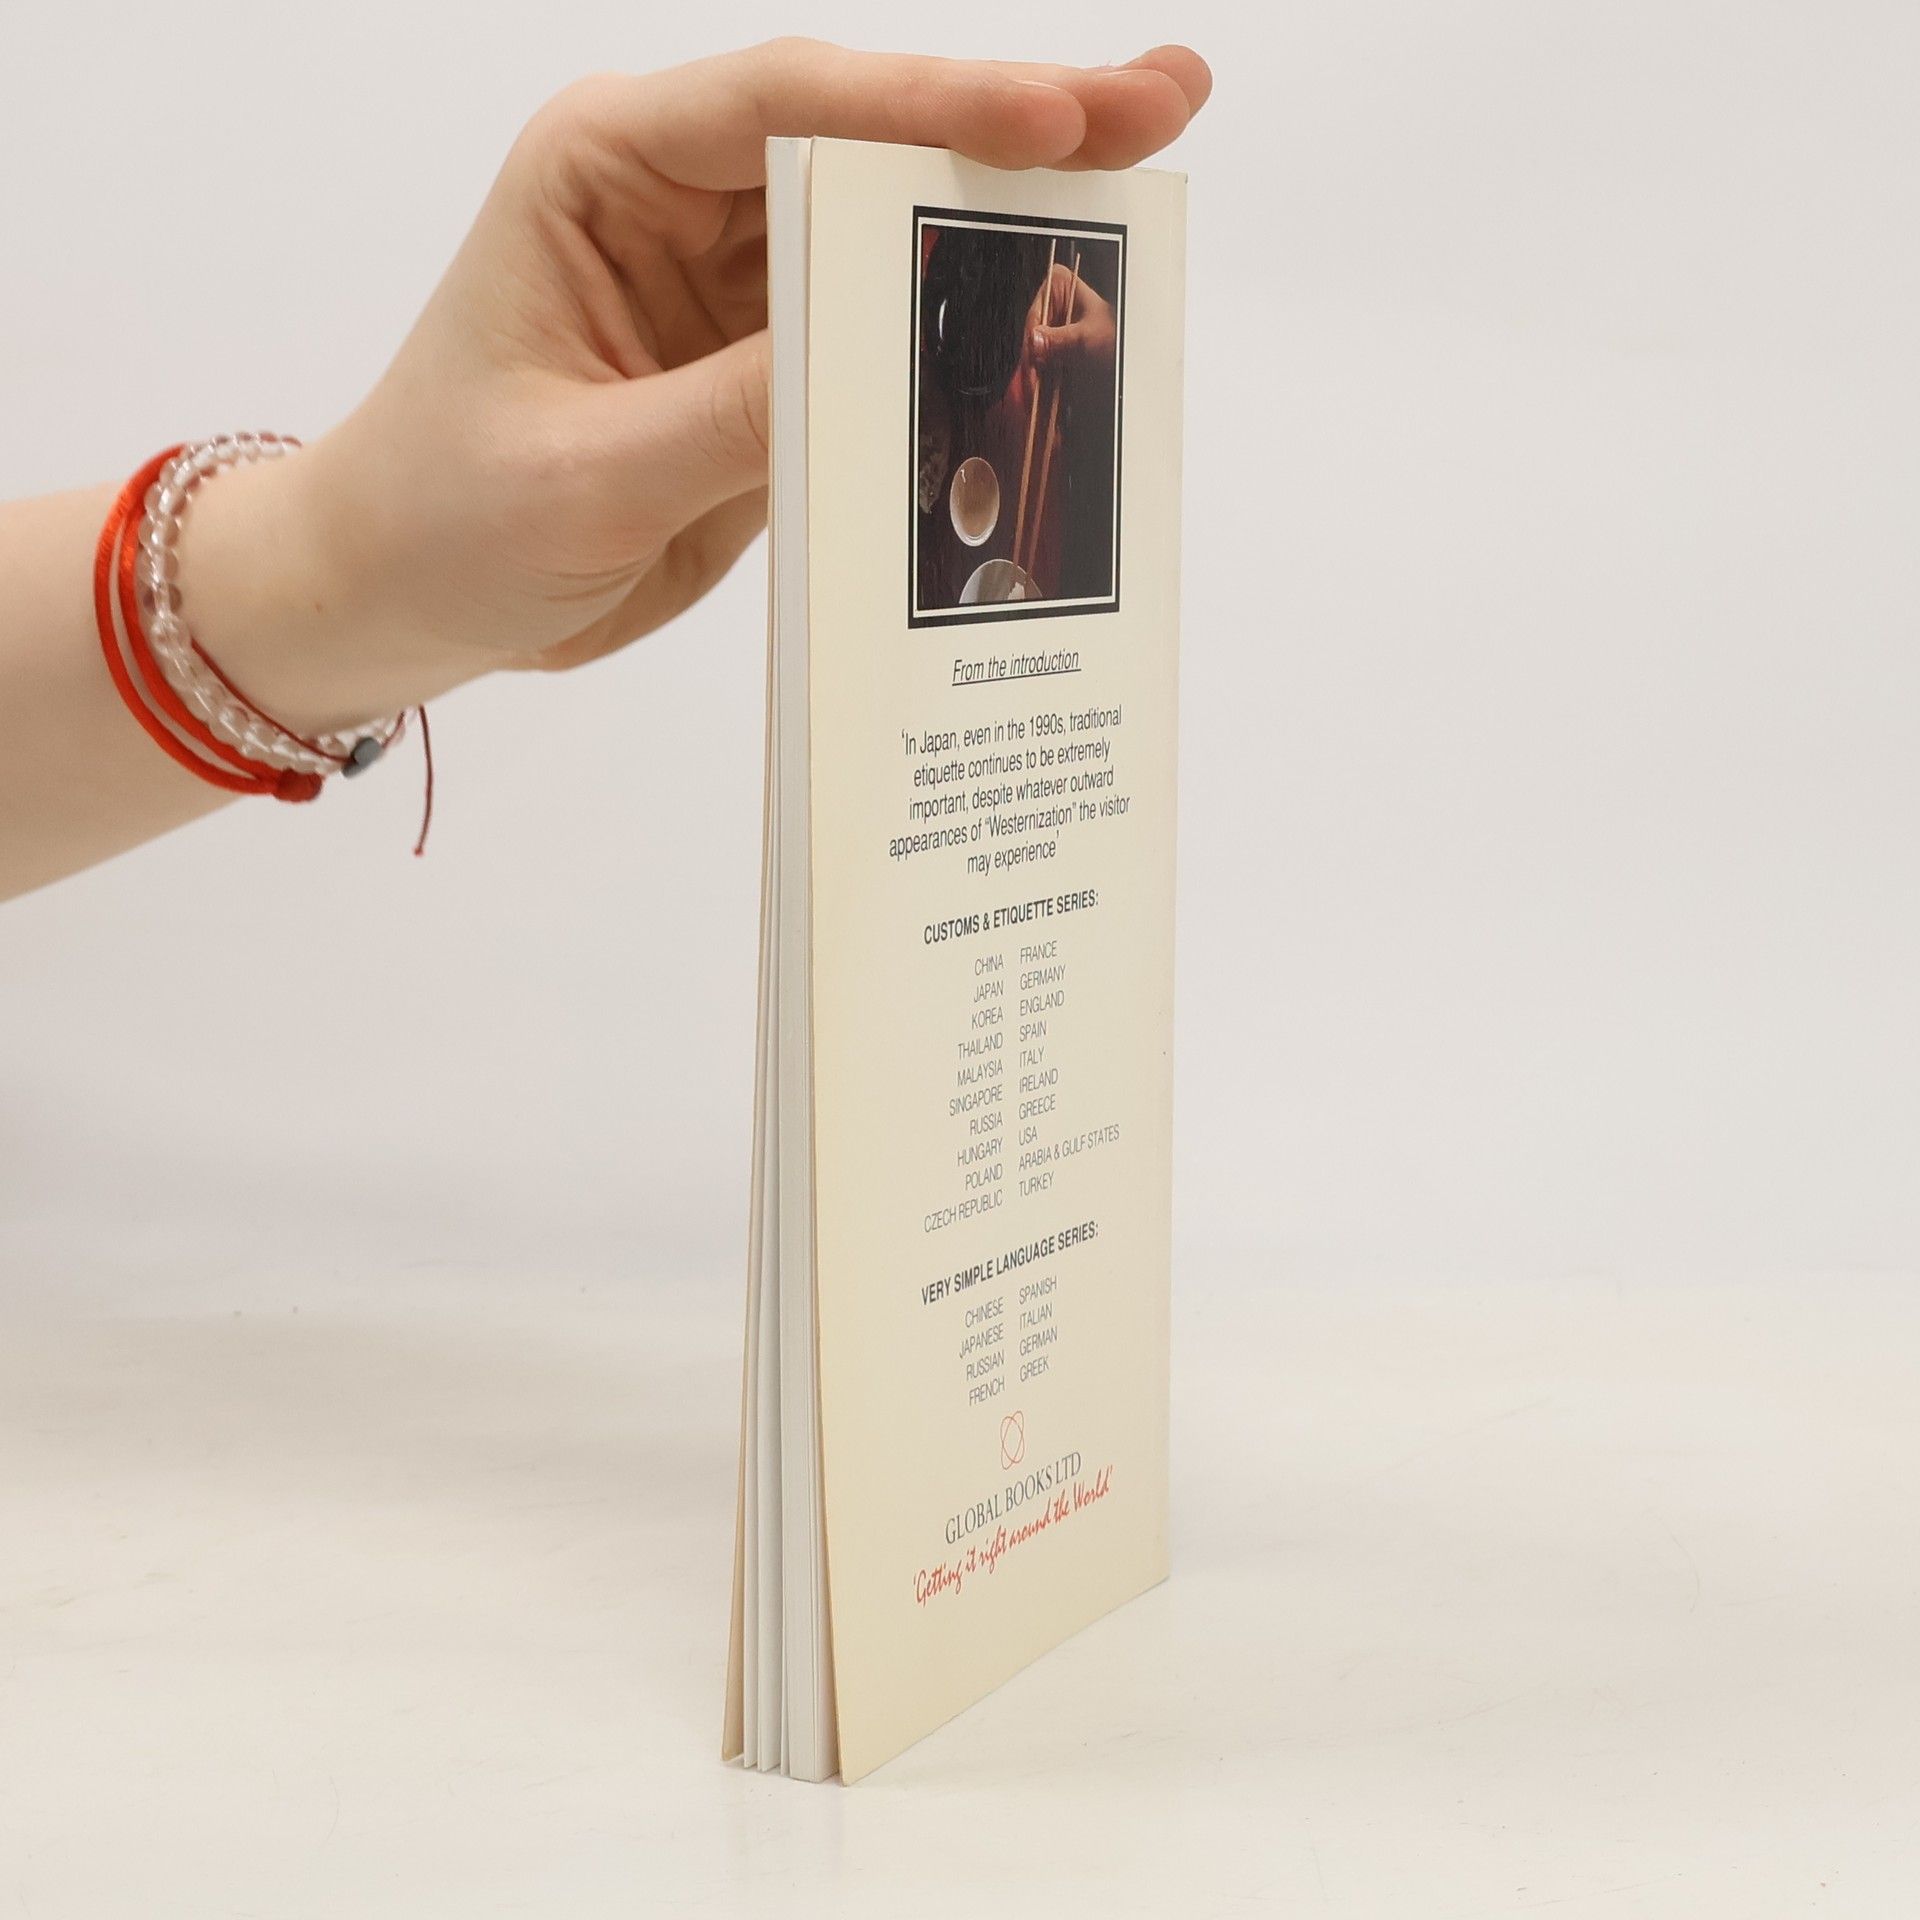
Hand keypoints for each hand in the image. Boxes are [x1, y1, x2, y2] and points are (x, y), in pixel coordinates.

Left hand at [204, 39, 1209, 724]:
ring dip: (1009, 240)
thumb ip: (738, 412)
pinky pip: (880, 351)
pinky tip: (1056, 337)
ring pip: (893, 244)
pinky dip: (962, 352)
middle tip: (1161, 106)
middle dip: (1015, 131)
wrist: (399, 601)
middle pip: (870, 148)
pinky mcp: (765, 378)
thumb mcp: (586, 472)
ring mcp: (736, 294)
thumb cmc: (443, 518)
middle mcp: (684, 206)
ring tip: (1144, 215)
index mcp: (607, 172)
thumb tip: (893, 358)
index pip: (789, 106)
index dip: (930, 106)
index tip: (1054, 122)